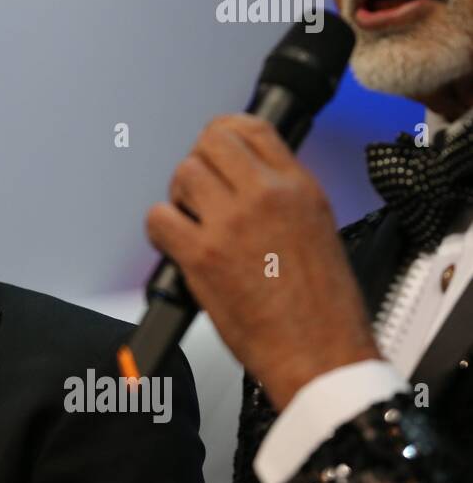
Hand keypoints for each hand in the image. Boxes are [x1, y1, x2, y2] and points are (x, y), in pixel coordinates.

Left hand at [144, 113, 380, 410]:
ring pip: (182, 174)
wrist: (321, 353)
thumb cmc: (323, 306)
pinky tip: (176, 246)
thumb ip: (281, 195)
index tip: (214, 148)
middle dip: (199, 165)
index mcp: (299, 188)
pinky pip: (158, 218)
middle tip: (200, 193)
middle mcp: (266, 197)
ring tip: (193, 223)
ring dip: (180, 198)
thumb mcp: (318, 227)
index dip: (224, 133)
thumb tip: (244, 177)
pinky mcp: (202, 256)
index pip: (252, 129)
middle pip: (209, 143)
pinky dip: (160, 231)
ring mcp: (231, 224)